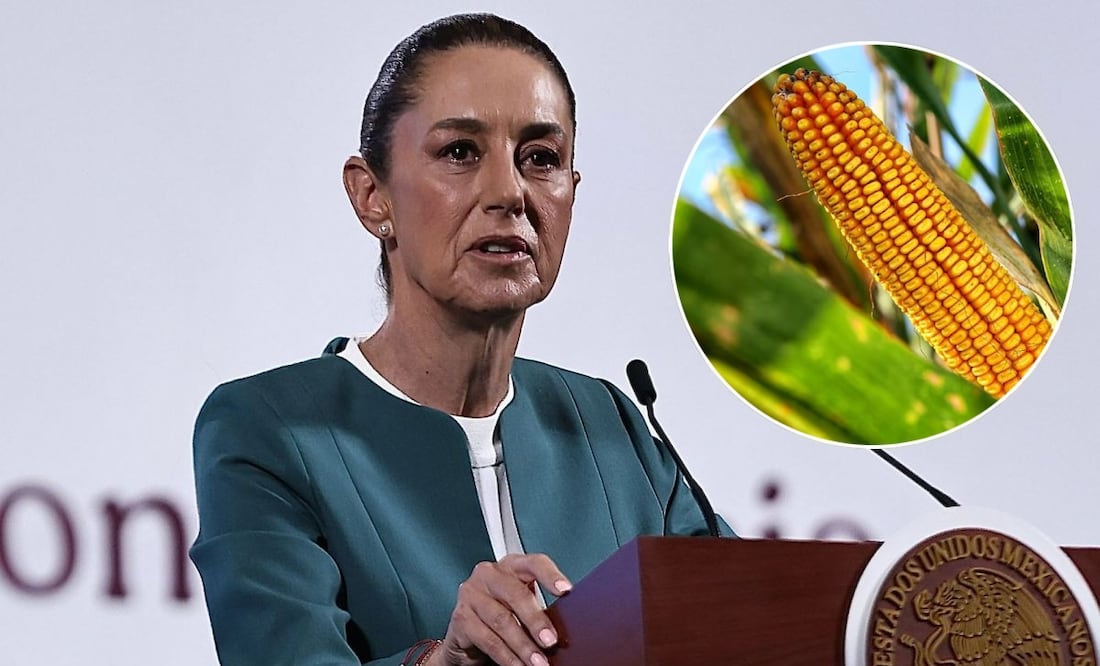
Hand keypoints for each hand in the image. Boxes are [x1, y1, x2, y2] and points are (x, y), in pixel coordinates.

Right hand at [429, 553, 571, 665]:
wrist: (467, 632)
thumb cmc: (501, 612)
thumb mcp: (521, 604)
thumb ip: (538, 607)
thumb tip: (564, 628)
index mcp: (510, 566)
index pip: (533, 563)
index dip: (550, 575)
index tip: (566, 590)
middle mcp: (489, 574)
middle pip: (516, 594)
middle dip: (536, 620)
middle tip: (550, 640)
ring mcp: (471, 594)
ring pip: (502, 621)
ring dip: (523, 646)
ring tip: (538, 661)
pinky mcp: (461, 618)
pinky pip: (488, 640)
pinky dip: (507, 656)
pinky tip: (518, 665)